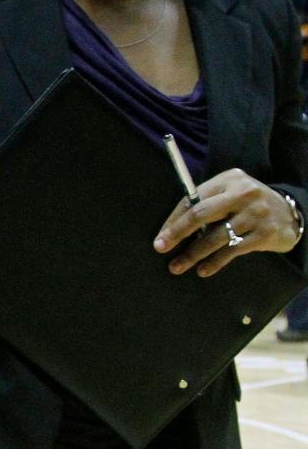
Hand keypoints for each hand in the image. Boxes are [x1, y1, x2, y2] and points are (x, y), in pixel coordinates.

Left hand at [154, 169, 301, 277]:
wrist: (289, 215)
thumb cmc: (247, 206)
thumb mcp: (230, 195)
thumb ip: (206, 205)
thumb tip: (171, 229)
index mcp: (229, 179)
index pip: (193, 199)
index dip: (173, 220)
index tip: (160, 237)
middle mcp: (243, 193)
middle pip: (201, 214)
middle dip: (177, 233)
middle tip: (162, 248)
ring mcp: (256, 213)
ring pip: (215, 236)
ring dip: (192, 254)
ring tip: (177, 266)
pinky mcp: (265, 233)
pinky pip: (232, 250)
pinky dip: (215, 262)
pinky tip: (203, 269)